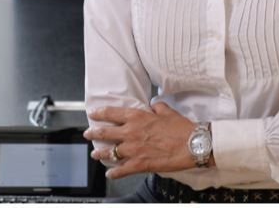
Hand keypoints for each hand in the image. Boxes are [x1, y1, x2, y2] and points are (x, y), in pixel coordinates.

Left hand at [84, 102, 199, 178]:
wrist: (191, 144)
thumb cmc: (181, 128)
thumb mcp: (167, 111)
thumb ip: (157, 106)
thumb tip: (153, 104)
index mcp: (137, 117)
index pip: (111, 113)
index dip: (99, 113)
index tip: (93, 114)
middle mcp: (131, 132)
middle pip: (105, 133)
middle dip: (94, 133)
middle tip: (88, 133)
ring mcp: (133, 150)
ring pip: (110, 152)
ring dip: (100, 153)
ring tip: (95, 154)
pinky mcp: (139, 164)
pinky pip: (121, 170)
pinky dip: (114, 172)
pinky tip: (110, 174)